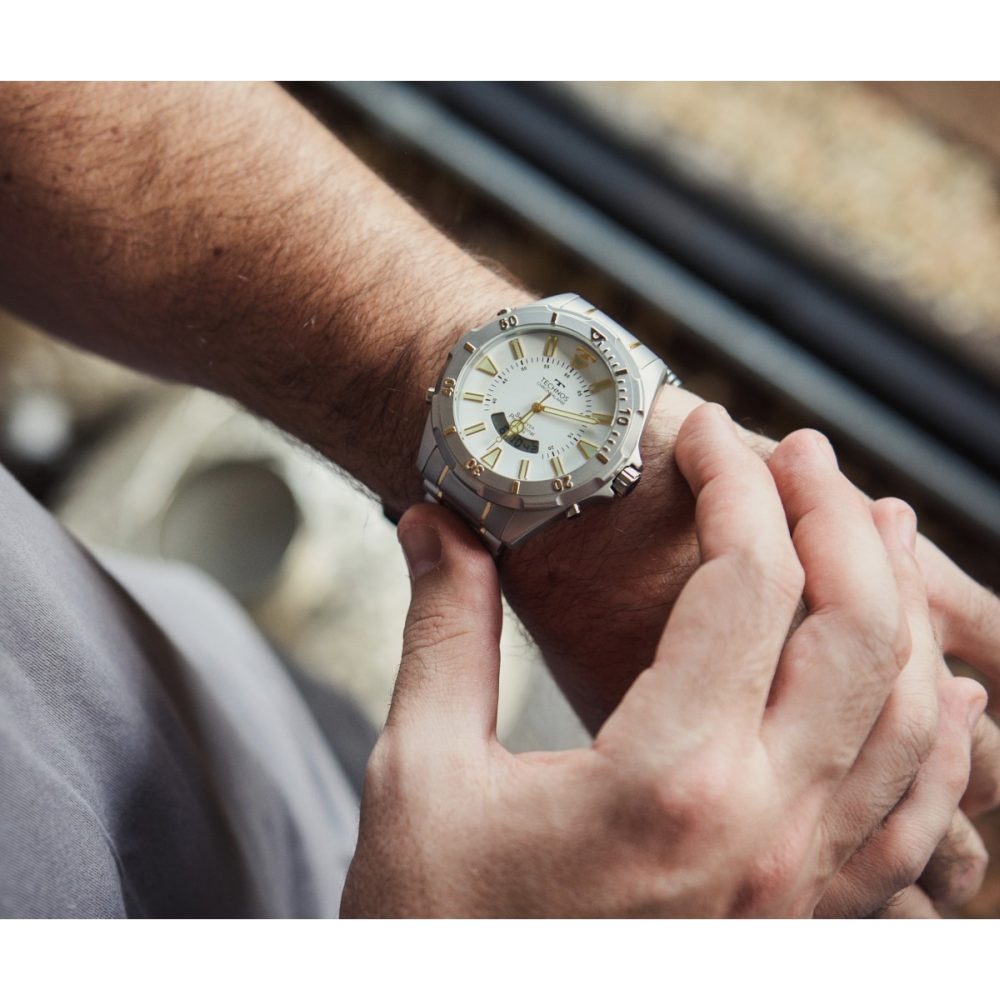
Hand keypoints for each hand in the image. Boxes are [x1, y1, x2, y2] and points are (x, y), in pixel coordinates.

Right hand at [341, 404, 984, 916]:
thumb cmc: (430, 928)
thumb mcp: (418, 769)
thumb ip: (443, 627)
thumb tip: (436, 519)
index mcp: (666, 780)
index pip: (745, 582)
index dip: (729, 482)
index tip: (700, 425)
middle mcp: (763, 834)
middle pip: (856, 632)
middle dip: (834, 518)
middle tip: (798, 452)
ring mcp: (801, 891)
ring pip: (907, 717)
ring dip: (901, 606)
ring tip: (877, 526)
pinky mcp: (804, 927)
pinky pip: (913, 819)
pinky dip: (937, 740)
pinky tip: (938, 690)